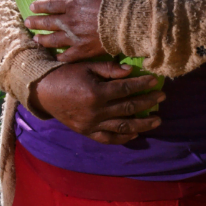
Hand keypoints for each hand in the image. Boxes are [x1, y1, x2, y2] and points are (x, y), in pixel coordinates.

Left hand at [25, 0, 109, 61]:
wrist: (127, 19)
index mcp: (71, 4)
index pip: (49, 5)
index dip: (39, 6)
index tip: (32, 7)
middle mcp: (69, 21)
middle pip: (48, 22)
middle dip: (36, 23)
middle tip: (28, 23)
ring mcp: (75, 37)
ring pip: (53, 40)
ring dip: (43, 39)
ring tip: (36, 39)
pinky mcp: (83, 50)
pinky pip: (68, 55)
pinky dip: (61, 56)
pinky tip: (56, 57)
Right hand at [28, 60, 164, 143]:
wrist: (43, 91)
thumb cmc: (66, 75)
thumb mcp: (87, 66)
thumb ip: (109, 69)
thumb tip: (131, 71)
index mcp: (96, 93)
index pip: (126, 89)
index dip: (143, 85)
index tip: (155, 81)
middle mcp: (96, 111)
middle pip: (129, 108)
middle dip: (148, 102)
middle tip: (162, 97)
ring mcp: (91, 124)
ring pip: (122, 127)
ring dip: (142, 125)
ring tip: (157, 120)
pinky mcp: (86, 132)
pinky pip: (107, 139)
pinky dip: (122, 138)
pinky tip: (135, 134)